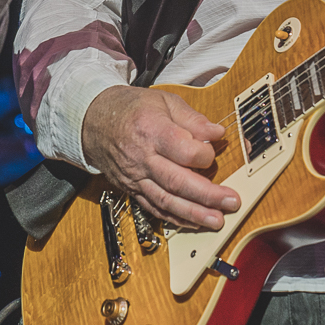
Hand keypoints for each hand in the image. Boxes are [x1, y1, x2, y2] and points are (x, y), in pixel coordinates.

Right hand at [81, 85, 239, 230]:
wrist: (93, 121)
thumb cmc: (131, 108)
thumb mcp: (164, 101)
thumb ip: (193, 119)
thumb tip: (217, 134)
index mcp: (151, 128)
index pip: (183, 150)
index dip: (204, 155)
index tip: (213, 152)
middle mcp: (142, 156)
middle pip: (177, 181)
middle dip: (208, 195)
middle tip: (231, 201)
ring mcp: (135, 176)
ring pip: (166, 200)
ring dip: (194, 214)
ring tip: (217, 220)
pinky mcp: (132, 189)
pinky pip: (154, 208)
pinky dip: (175, 217)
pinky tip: (194, 222)